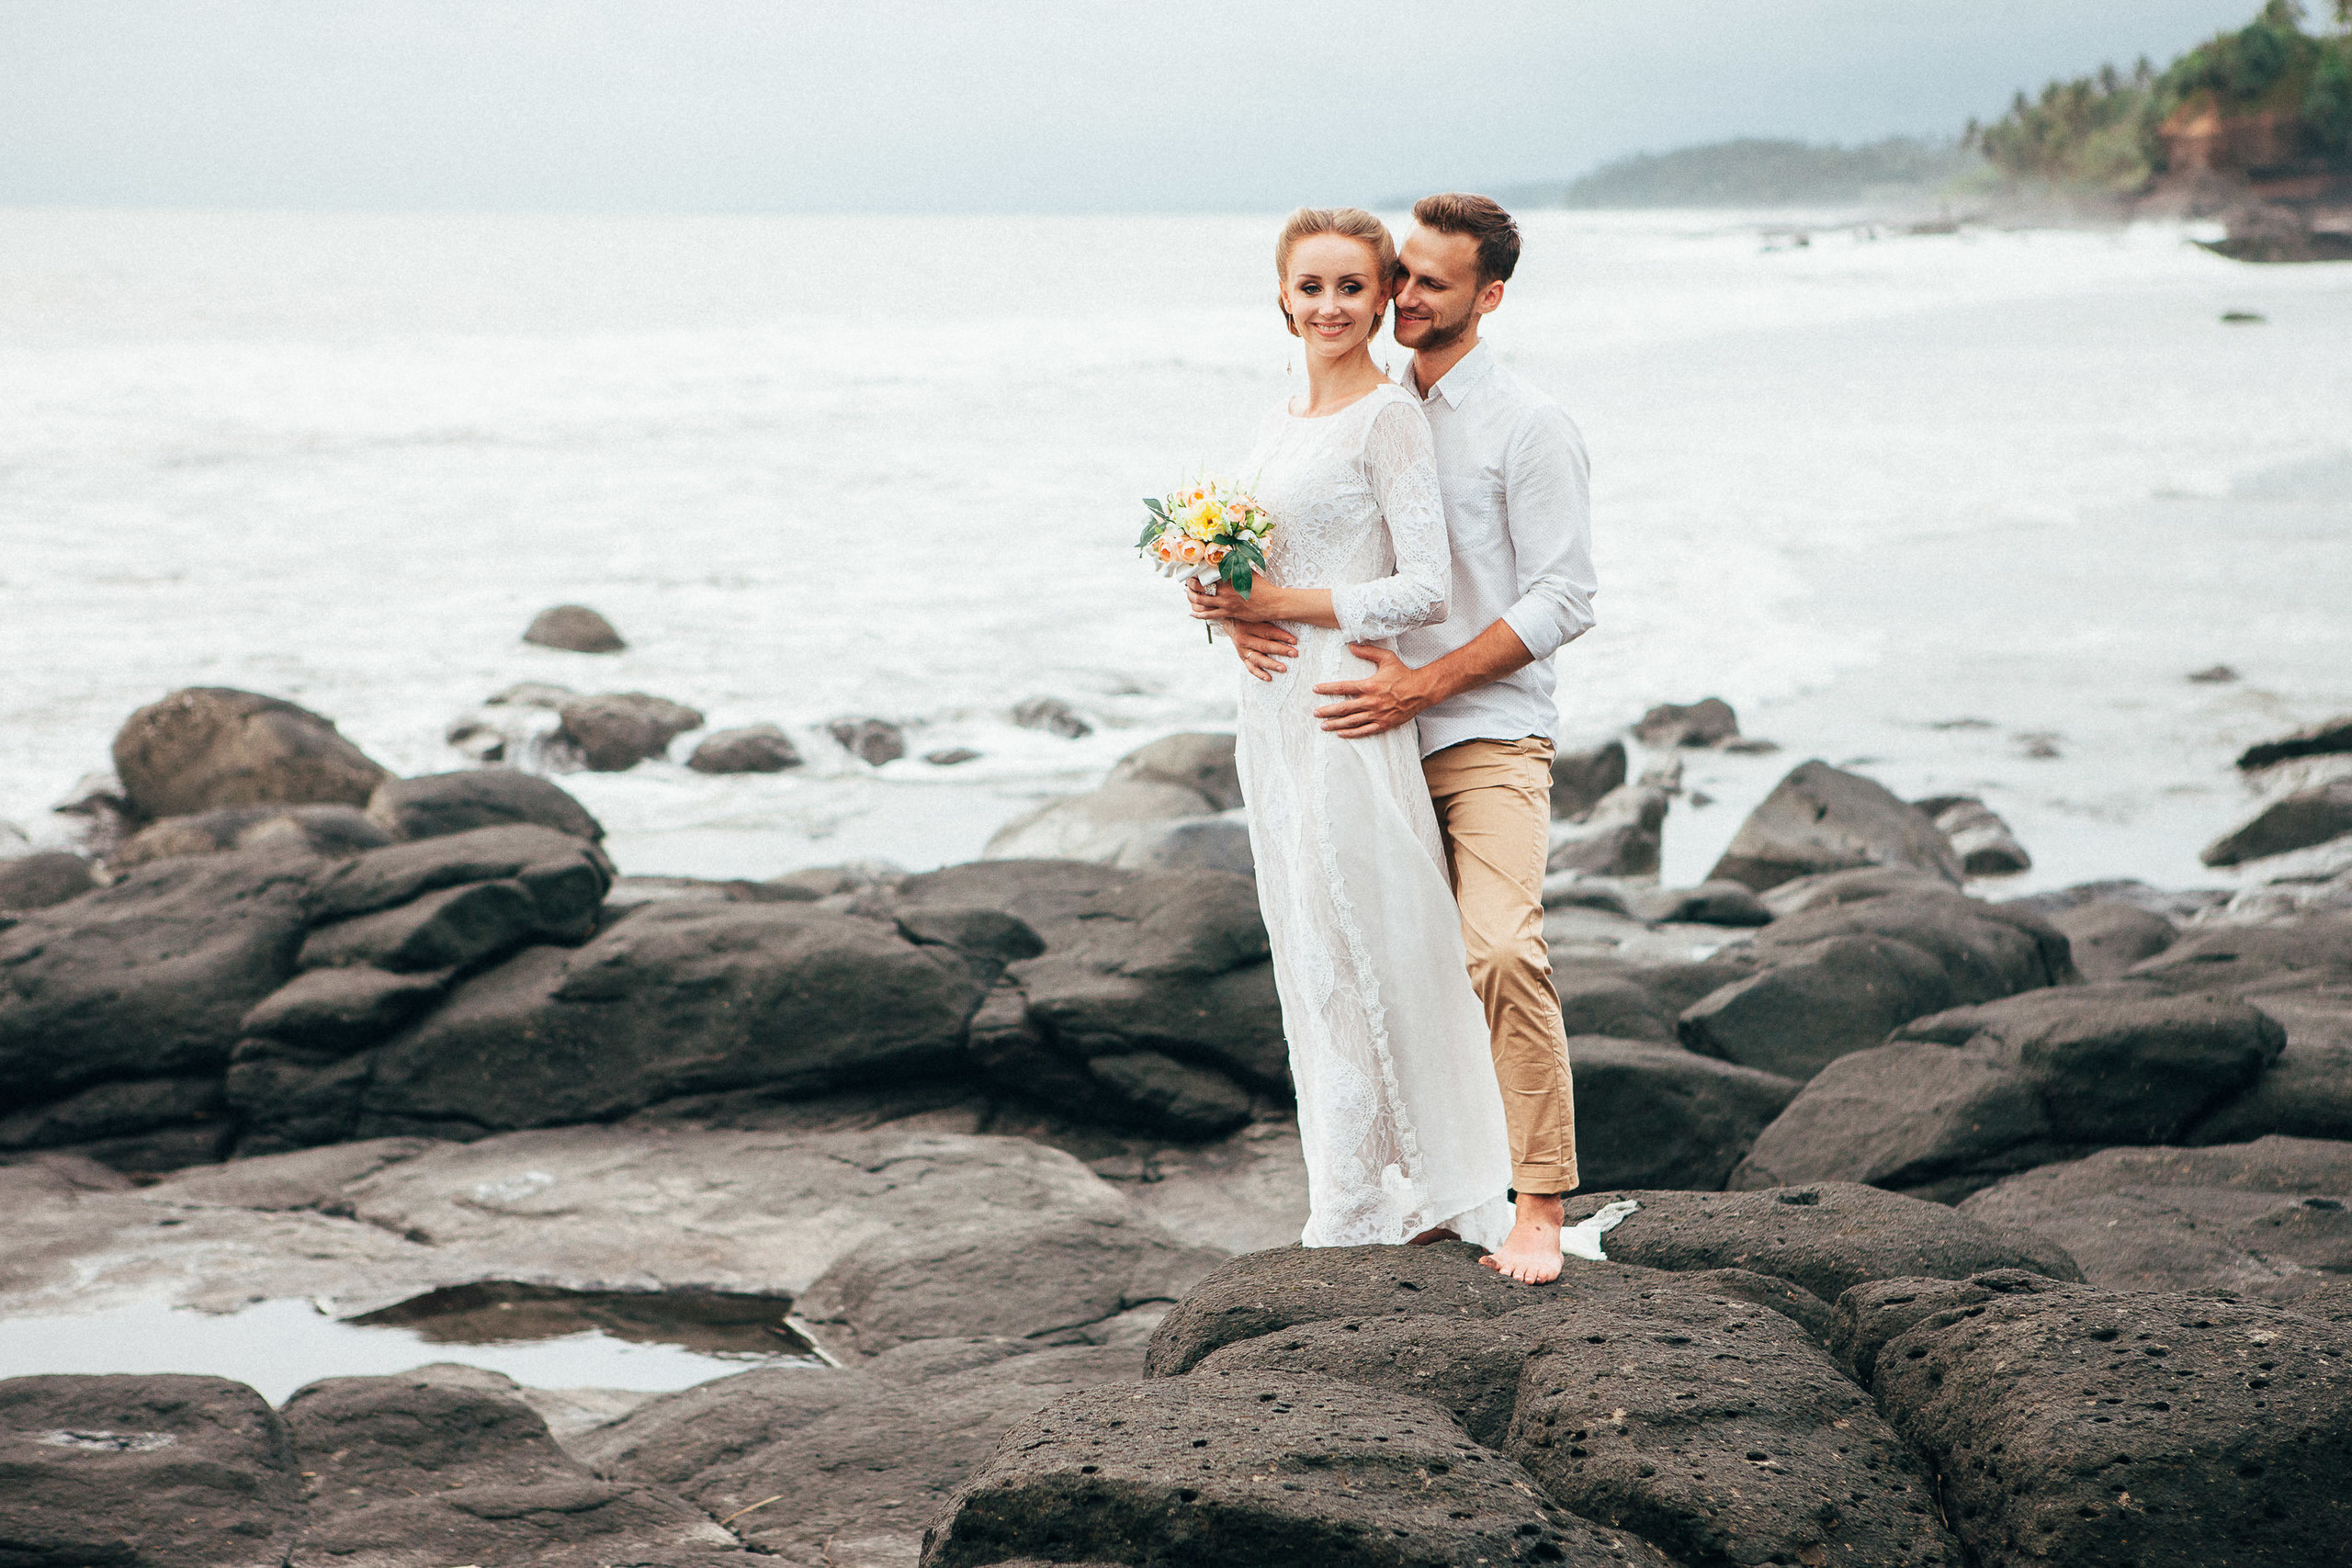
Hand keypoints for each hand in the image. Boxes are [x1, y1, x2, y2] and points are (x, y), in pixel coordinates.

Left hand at [1186, 572, 1287, 624]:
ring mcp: (1226, 603)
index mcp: (1229, 579)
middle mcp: (1225, 591)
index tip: (1192, 572)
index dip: (1196, 574)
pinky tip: (1192, 613)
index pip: (1207, 575)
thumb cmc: (1263, 587)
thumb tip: (1231, 555)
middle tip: (1187, 583)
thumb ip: (1238, 565)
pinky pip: (1210, 615)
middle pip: (1200, 588)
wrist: (1273, 603)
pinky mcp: (1229, 613)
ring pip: (1202, 601)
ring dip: (1192, 598)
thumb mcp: (1250, 572)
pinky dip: (1199, 614)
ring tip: (1188, 595)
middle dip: (1190, 585)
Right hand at [1224, 620, 1298, 681]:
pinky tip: (1269, 678)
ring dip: (1271, 664)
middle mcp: (1244, 638)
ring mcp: (1242, 649)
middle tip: (1294, 653)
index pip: (1268, 631)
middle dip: (1281, 650)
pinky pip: (1250, 667)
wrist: (1231, 622)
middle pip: (1264, 646)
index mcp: (1248, 625)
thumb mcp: (1256, 613)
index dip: (1282, 636)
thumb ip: (1267, 615)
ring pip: (1258, 658)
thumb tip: (1287, 614)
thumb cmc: (1249, 616)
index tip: (1294, 641)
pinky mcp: (1242, 657)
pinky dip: (1259, 673)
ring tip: (1283, 668)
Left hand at [1312, 645, 1432, 737]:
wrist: (1421, 690)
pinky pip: (1364, 731)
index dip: (1327, 688)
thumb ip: (1368, 651)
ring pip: (1351, 721)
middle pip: (1343, 708)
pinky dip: (1351, 733)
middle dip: (1327, 711)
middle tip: (1315, 713)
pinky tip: (1341, 733)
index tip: (1315, 689)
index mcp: (1369, 685)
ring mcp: (1377, 714)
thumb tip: (1351, 646)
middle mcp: (1371, 701)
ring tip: (1323, 725)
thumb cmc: (1403, 673)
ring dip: (1335, 724)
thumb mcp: (1386, 658)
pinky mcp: (1384, 724)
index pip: (1343, 687)